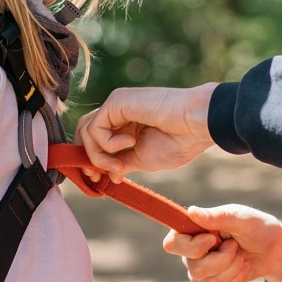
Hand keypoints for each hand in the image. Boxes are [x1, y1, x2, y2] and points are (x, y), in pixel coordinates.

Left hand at [76, 84, 217, 180]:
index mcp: (125, 124)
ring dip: (97, 156)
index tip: (98, 180)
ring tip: (120, 166)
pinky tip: (131, 142)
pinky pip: (95, 128)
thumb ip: (121, 163)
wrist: (197, 125)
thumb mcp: (142, 159)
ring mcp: (116, 105)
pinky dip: (107, 144)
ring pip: (85, 131)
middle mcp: (118, 111)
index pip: (94, 139)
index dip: (91, 161)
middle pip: (84, 133)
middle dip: (87, 159)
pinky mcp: (117, 102)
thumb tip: (106, 175)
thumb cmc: (178, 142)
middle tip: (98, 176)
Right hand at [164, 203, 281, 281]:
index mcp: (191, 230)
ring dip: (233, 268)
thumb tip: (191, 212)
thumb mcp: (240, 217)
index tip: (214, 238)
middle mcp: (189, 252)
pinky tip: (241, 268)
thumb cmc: (256, 226)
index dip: (193, 247)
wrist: (273, 248)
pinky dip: (235, 280)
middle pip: (195, 269)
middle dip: (224, 260)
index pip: (172, 244)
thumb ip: (217, 216)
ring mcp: (199, 271)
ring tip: (241, 255)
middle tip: (235, 246)